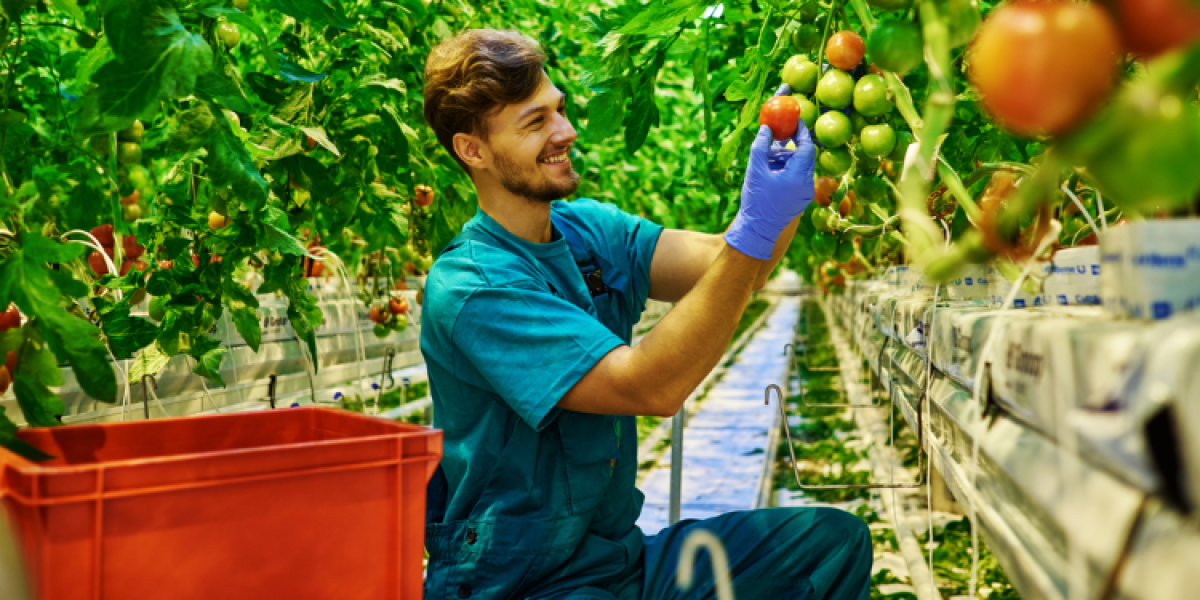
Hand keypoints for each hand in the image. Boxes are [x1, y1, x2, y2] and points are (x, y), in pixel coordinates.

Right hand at [723, 91, 815, 259]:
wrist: (757, 230)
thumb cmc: (755, 200)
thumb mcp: (755, 170)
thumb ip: (761, 146)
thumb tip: (767, 127)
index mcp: (798, 177)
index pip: (806, 147)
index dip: (801, 131)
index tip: (795, 118)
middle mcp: (807, 185)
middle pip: (806, 156)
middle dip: (795, 143)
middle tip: (785, 130)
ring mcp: (806, 193)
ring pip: (801, 166)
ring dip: (787, 158)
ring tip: (767, 159)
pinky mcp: (801, 199)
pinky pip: (798, 177)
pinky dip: (787, 169)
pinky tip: (770, 170)